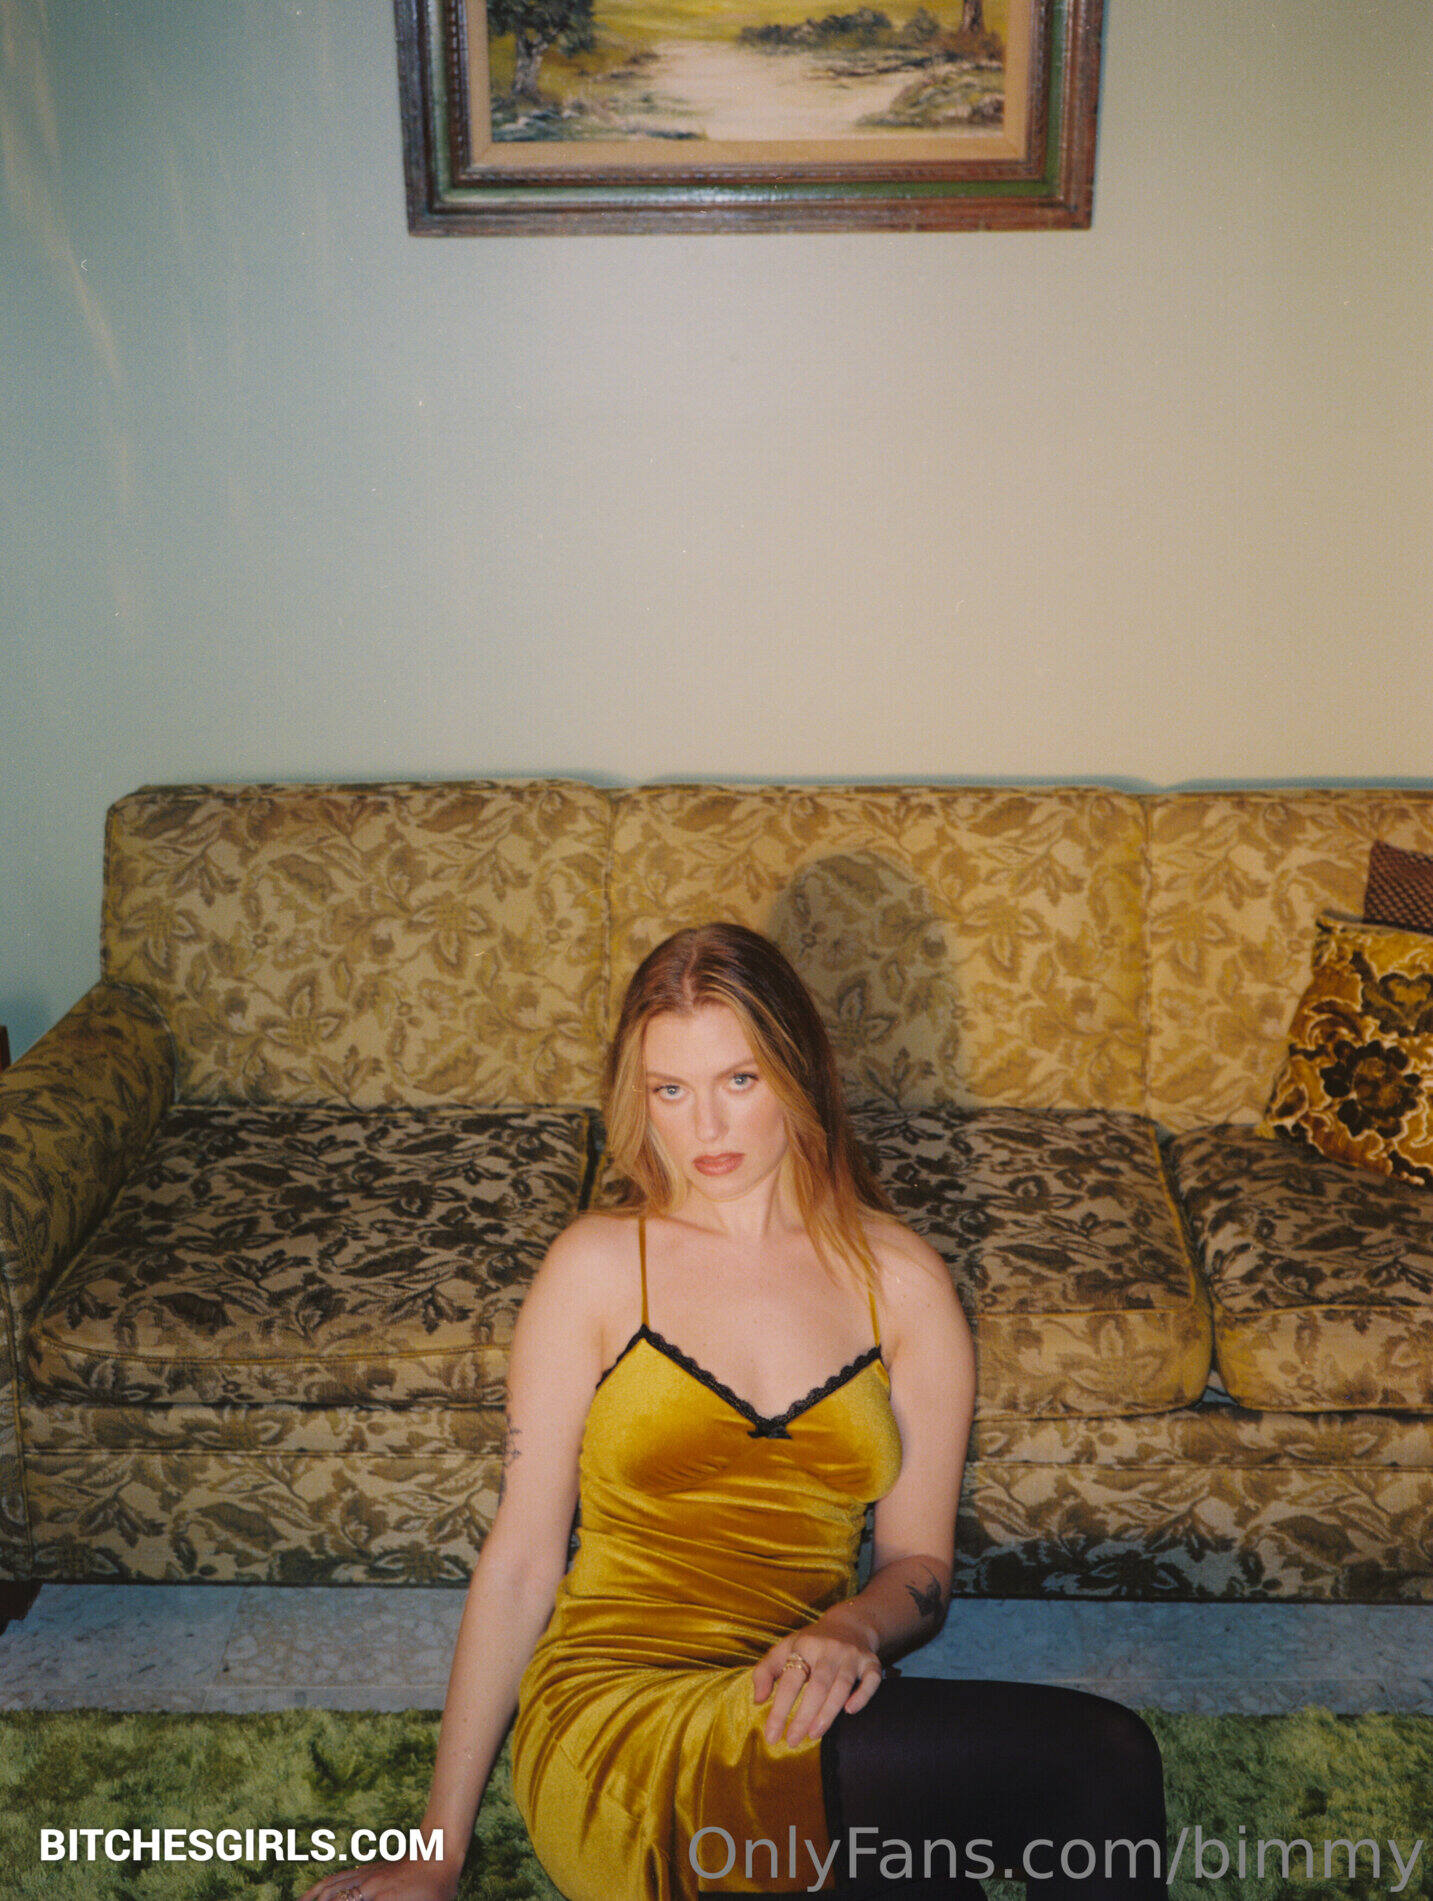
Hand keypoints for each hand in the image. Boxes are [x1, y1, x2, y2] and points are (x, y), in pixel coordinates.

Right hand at [297, 1855, 461, 1900]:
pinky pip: (336, 1879)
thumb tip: (364, 1899)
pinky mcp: (365, 1869)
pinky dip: (318, 1889)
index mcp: (385, 1900)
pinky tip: (308, 1897)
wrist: (439, 1851)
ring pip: (330, 1890)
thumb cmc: (437, 1889)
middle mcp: (369, 1888)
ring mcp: (365, 1876)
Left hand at [751, 1611, 883, 1750]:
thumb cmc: (811, 1644)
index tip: (772, 1736)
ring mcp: (852, 1655)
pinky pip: (871, 1680)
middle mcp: (829, 1649)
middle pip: (817, 1686)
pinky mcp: (871, 1661)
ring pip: (841, 1686)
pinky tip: (850, 1710)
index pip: (790, 1680)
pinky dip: (862, 1695)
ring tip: (813, 1735)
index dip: (780, 1709)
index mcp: (805, 1645)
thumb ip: (765, 1672)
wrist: (849, 1624)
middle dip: (804, 1716)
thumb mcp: (784, 1649)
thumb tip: (758, 1700)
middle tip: (792, 1741)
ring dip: (827, 1713)